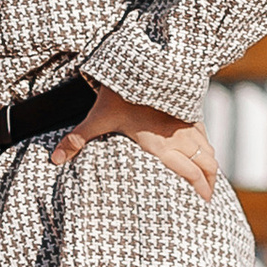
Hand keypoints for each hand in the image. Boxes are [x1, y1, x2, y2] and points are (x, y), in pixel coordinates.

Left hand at [56, 83, 218, 203]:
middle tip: (208, 195)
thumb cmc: (120, 94)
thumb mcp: (97, 117)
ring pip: (208, 148)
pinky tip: (201, 146)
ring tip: (209, 175)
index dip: (201, 189)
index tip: (204, 202)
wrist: (142, 64)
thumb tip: (55, 159)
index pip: (190, 173)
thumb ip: (77, 140)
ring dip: (211, 163)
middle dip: (210, 182)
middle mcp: (179, 137)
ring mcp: (186, 122)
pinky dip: (206, 143)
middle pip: (206, 164)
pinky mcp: (188, 107)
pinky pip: (203, 130)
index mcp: (161, 146)